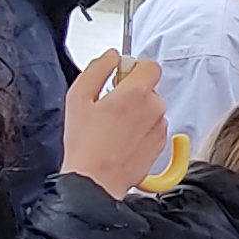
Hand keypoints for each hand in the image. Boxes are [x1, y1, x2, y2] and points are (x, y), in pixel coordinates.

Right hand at [59, 52, 167, 195]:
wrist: (96, 181)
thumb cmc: (85, 144)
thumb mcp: (78, 97)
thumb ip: (97, 68)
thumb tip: (111, 56)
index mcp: (137, 93)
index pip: (151, 65)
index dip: (134, 68)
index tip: (119, 78)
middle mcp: (155, 108)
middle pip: (150, 87)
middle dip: (132, 91)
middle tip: (109, 106)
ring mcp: (160, 128)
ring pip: (152, 107)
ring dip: (136, 111)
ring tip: (113, 126)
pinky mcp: (161, 144)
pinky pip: (153, 126)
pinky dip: (141, 128)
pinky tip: (121, 138)